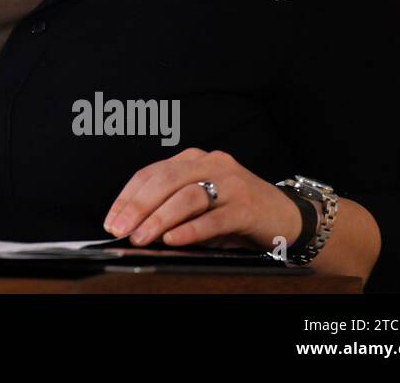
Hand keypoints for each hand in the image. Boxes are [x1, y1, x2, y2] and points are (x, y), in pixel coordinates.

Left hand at [103, 148, 301, 252]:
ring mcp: (231, 183)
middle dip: (138, 207)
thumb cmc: (237, 212)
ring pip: (187, 197)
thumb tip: (135, 228)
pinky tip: (173, 239)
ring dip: (159, 219)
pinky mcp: (247, 206)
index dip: (127, 197)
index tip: (111, 220)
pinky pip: (213, 218)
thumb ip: (171, 209)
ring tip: (142, 238)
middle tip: (120, 230)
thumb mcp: (200, 206)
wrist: (288, 218)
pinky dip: (190, 230)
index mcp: (194, 159)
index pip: (151, 173)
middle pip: (165, 181)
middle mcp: (211, 164)